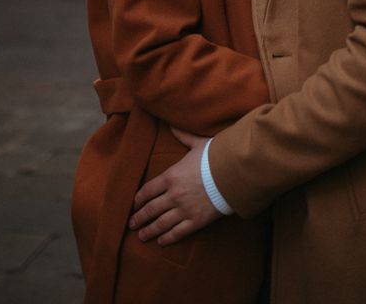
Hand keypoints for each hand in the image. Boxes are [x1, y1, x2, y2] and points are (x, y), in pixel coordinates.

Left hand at [129, 128, 218, 244]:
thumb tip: (171, 124)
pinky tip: (161, 242)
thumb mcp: (197, 143)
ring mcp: (184, 209)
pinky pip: (178, 232)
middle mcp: (174, 195)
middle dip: (139, 217)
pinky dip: (168, 238)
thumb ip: (183, 136)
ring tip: (141, 236)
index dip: (138, 199)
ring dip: (150, 230)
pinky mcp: (196, 221)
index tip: (133, 205)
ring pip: (161, 223)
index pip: (148, 190)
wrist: (233, 172)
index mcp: (171, 176)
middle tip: (131, 224)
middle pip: (151, 209)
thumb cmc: (215, 156)